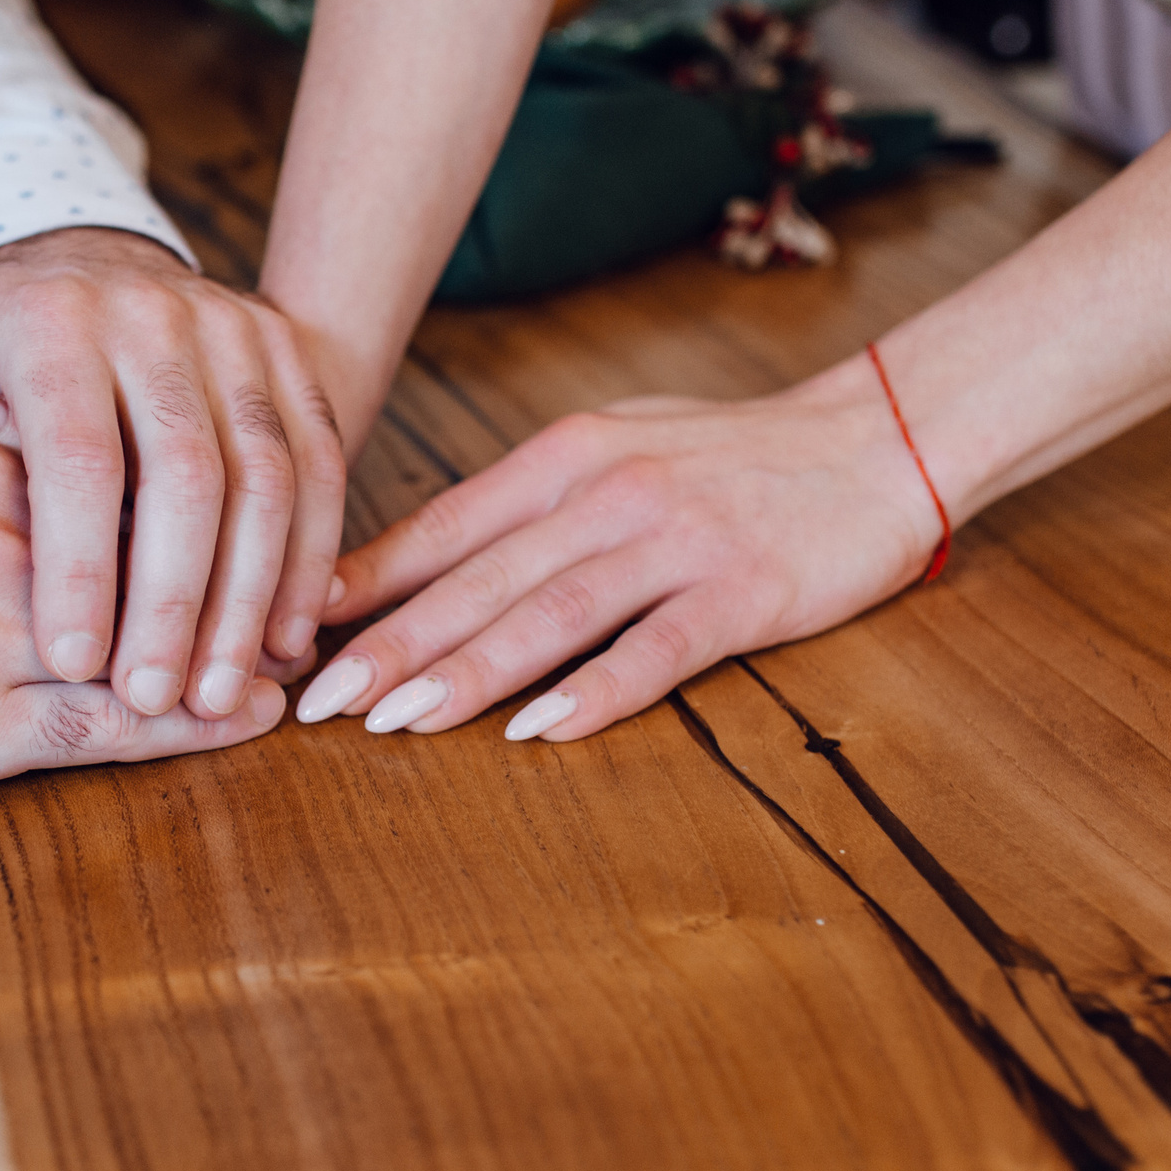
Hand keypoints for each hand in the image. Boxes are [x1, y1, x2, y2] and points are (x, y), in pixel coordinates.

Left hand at [0, 227, 345, 721]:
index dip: (78, 564)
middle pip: (188, 469)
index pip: (77, 451)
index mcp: (52, 316)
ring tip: (218, 691)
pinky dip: (309, 558)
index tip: (69, 664)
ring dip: (250, 593)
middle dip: (175, 598)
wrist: (89, 264)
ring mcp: (236, 330)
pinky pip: (321, 465)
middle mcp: (156, 313)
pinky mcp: (292, 355)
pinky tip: (281, 638)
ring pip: (268, 474)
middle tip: (152, 700)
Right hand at [0, 436, 286, 804]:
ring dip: (234, 653)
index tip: (268, 511)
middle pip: (163, 547)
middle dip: (239, 575)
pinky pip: (116, 726)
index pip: (128, 470)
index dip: (209, 500)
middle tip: (303, 595)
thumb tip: (64, 453)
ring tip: (287, 659)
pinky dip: (195, 726)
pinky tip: (246, 718)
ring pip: (154, 638)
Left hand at [294, 360, 944, 743]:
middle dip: (389, 643)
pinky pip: (657, 648)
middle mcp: (609, 492)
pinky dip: (596, 691)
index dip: (364, 584)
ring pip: (551, 613)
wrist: (878, 438)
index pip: (444, 527)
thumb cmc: (736, 455)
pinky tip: (539, 732)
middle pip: (480, 578)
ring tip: (397, 723)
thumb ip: (529, 505)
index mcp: (567, 457)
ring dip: (468, 671)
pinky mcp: (743, 589)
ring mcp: (676, 540)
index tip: (292, 631)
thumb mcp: (618, 449)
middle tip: (312, 702)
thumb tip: (424, 561)